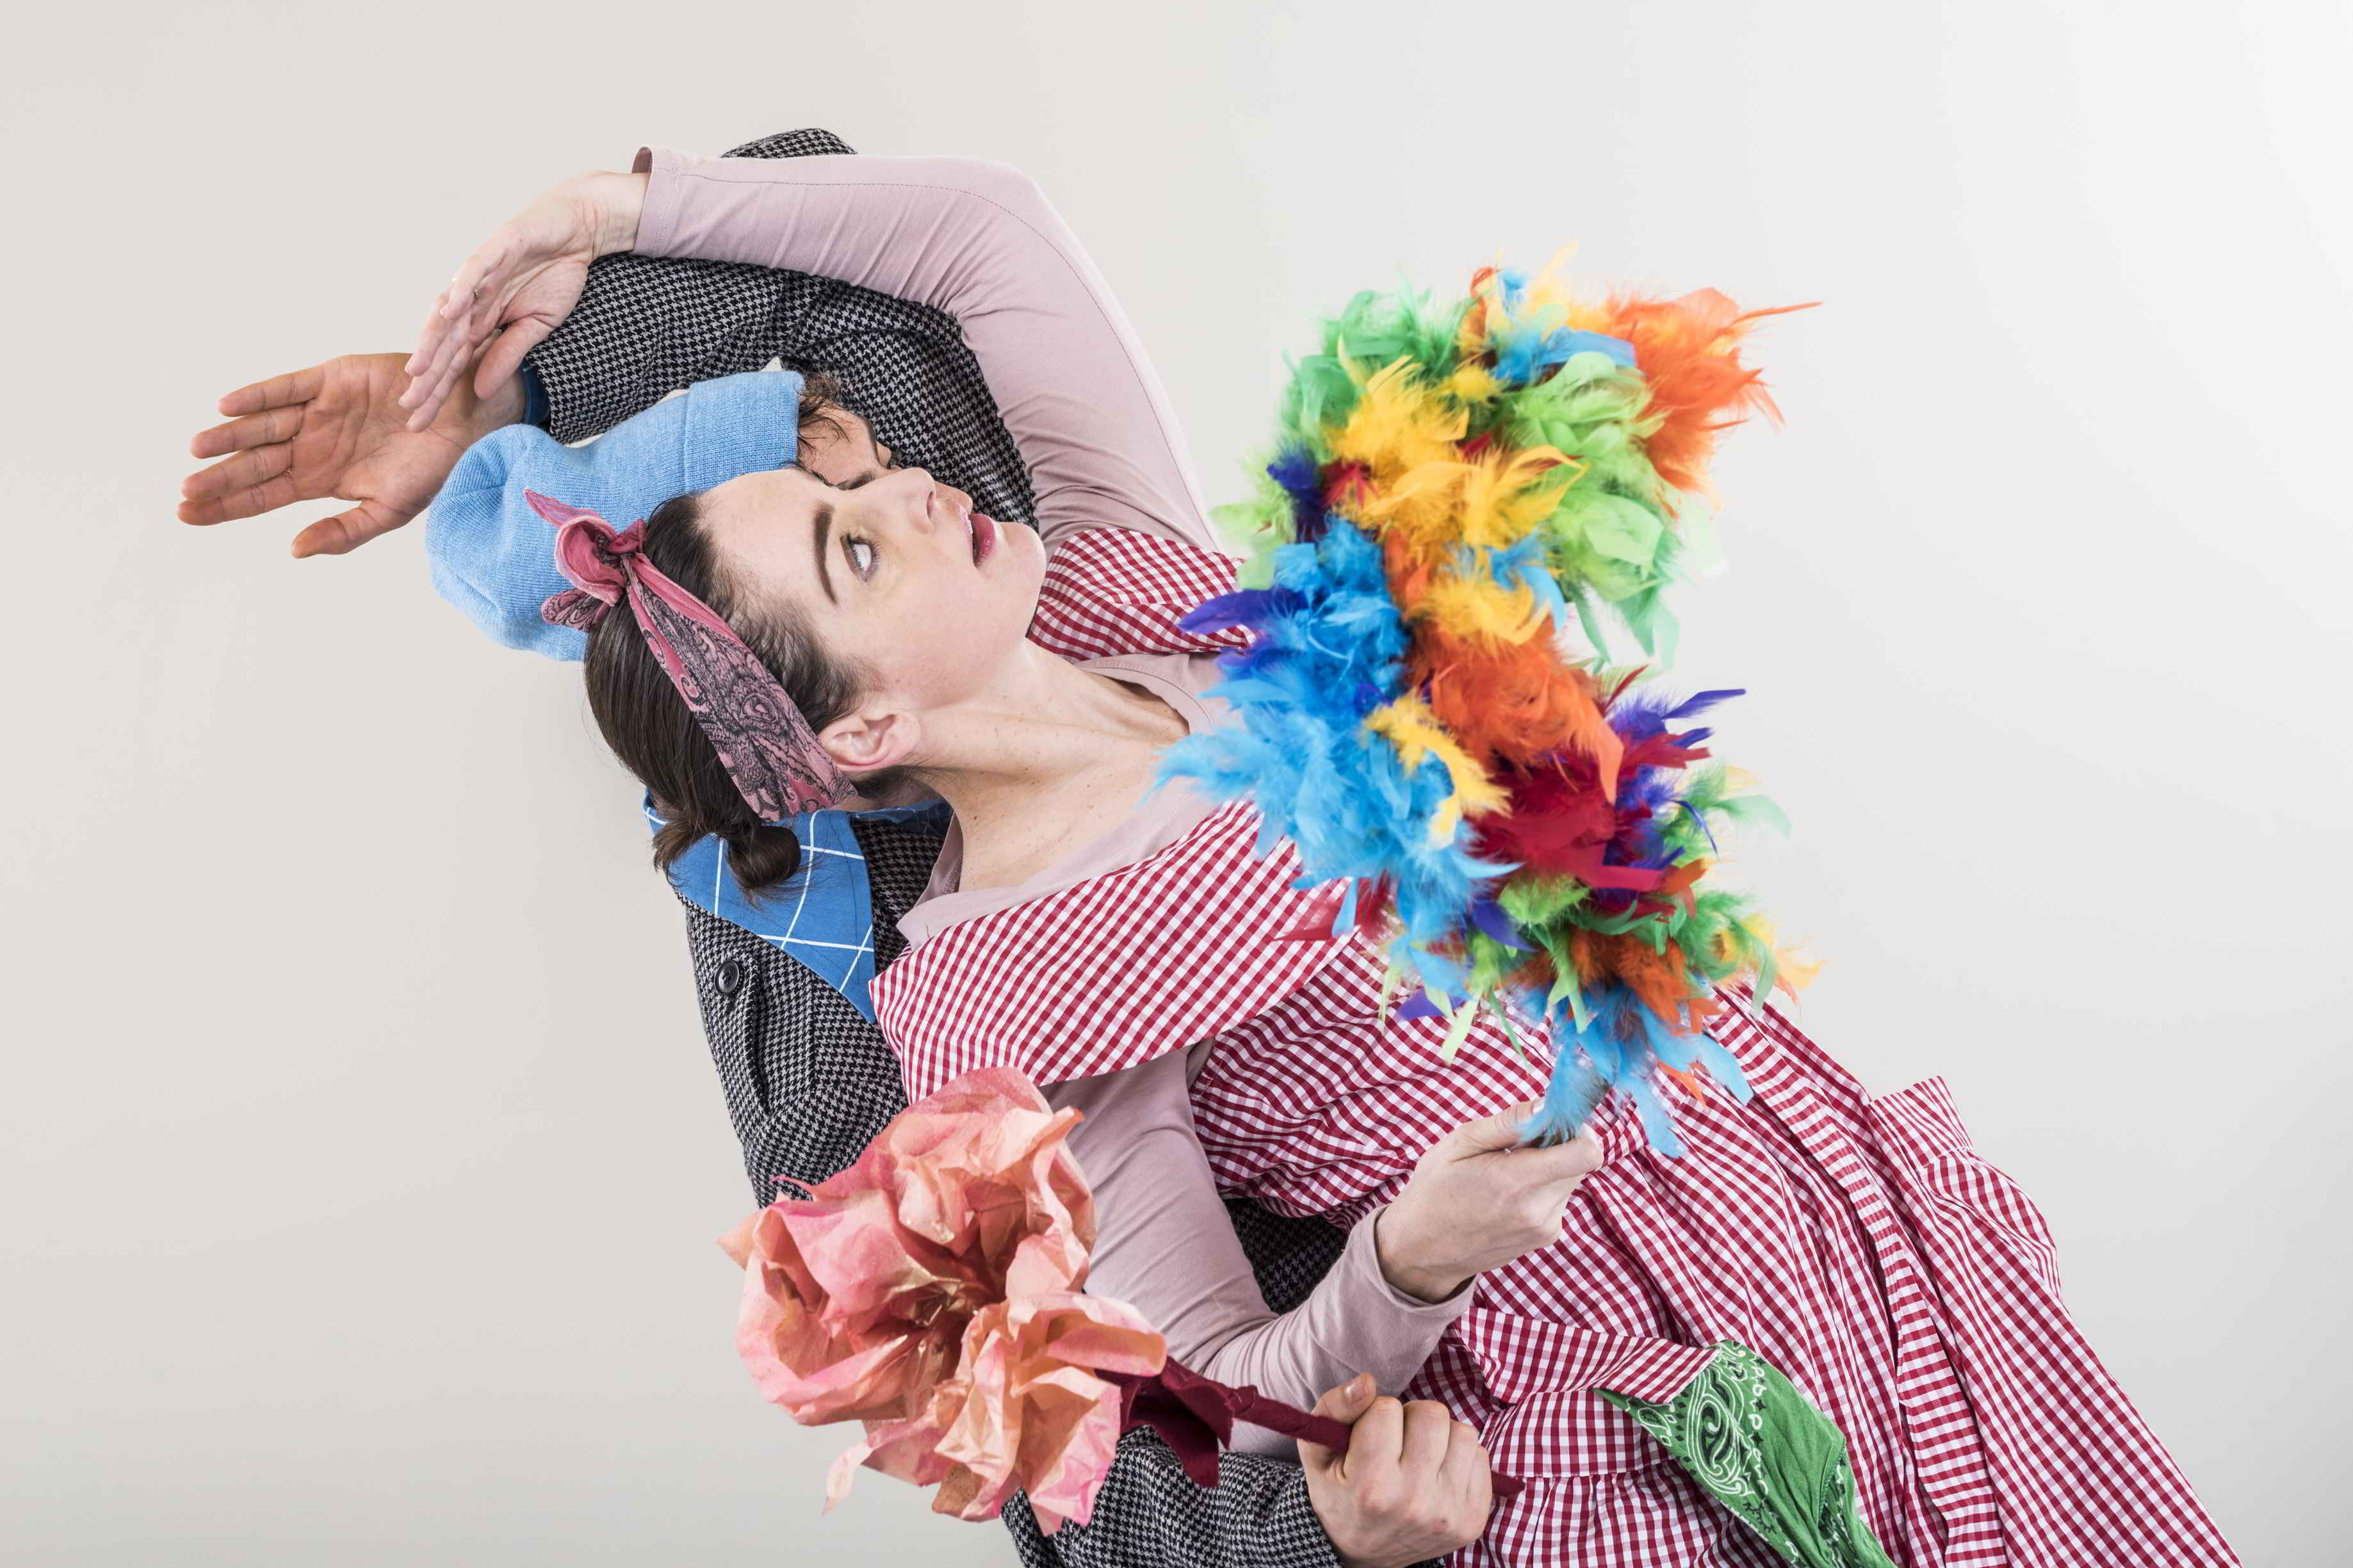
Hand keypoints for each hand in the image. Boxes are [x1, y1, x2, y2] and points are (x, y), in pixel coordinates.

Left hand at [179, 352, 523, 557]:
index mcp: (322, 479)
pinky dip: (257, 396)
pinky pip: (286, 388)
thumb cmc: (436, 471)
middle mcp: (314, 445)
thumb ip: (344, 532)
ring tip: (196, 450)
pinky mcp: (332, 379)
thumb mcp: (390, 510)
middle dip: (217, 478)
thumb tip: (295, 549)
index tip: (186, 515)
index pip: (262, 495)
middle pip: (253, 464)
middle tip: (183, 492)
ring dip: (229, 437)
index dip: (225, 505)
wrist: (470, 424)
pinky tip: (227, 408)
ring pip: (261, 426)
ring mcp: (320, 411)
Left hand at [399, 170, 647, 431]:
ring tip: (417, 369)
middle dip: (426, 376)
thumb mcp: (537, 326)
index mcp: (481, 319)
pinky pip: (474, 271)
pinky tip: (447, 312)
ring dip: (432, 339)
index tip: (420, 422)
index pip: (454, 360)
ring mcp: (480, 273)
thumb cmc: (557, 274)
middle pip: (443, 342)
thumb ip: (508, 354)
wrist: (579, 230)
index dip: (436, 390)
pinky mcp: (496, 247)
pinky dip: (461, 290)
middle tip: (408, 407)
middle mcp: (472, 298)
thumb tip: (480, 392)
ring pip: (450, 310)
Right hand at [1300, 1375, 1491, 1567]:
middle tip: (1397, 1441)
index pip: (1386, 1409)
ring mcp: (1448, 1514)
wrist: (1363, 1554)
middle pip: (1432, 1414)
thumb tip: (1367, 1383)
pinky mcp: (1473, 1520)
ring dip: (1440, 1435)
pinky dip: (1459, 1456)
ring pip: (1463, 1432)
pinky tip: (1438, 1473)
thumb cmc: (1339, 1492)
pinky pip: (1480, 1457)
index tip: (1369, 1438)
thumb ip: (1333, 1408)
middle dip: (1411, 1418)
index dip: (1375, 1414)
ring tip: (1419, 1455)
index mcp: (1372, 1487)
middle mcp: (1414, 1503)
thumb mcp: (1318, 1452)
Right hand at [1375, 1101, 1602, 1302]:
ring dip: (1549, 1168)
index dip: (1578, 1129)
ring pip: (1570, 1180)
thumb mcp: (1459, 1144)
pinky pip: (1559, 1200)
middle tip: (1519, 1145)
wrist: (1422, 1249)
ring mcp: (1545, 1228)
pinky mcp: (1546, 1238)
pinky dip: (1542, 1189)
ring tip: (1506, 1173)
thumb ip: (1508, 1123)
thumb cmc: (1435, 1190)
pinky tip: (1508, 1195)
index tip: (1553, 1122)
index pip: (1587, 1153)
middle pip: (1580, 1163)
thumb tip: (1547, 1105)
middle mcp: (1539, 1209)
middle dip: (1558, 1145)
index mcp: (1517, 1180)